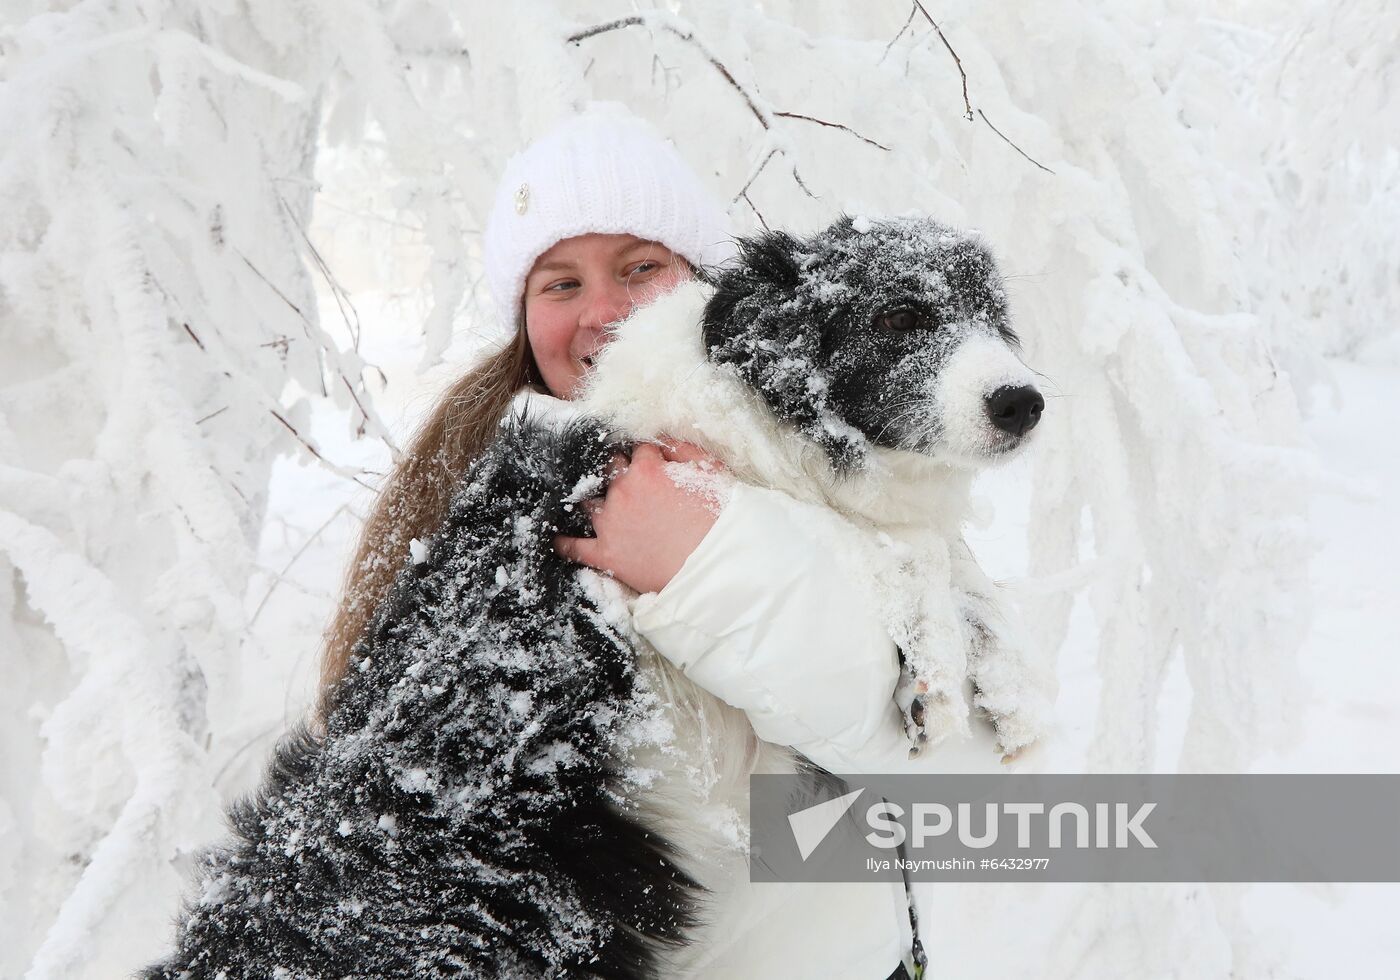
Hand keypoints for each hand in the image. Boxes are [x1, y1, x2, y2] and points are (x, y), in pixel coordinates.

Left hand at [553, 439, 728, 594]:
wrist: (714, 565)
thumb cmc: (719, 518)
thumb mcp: (711, 471)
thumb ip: (684, 449)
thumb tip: (665, 440)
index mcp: (647, 469)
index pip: (638, 449)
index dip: (645, 454)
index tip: (647, 460)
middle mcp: (622, 490)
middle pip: (607, 469)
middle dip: (613, 469)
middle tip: (620, 475)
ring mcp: (610, 523)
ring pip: (588, 503)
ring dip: (590, 500)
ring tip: (589, 500)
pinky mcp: (606, 554)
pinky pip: (576, 548)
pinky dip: (565, 543)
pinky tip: (557, 540)